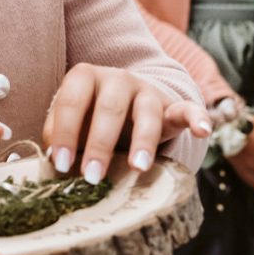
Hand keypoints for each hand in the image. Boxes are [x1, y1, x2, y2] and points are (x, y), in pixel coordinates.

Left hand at [42, 63, 210, 182]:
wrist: (130, 105)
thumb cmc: (91, 119)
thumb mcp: (72, 123)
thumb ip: (58, 136)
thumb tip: (50, 162)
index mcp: (84, 78)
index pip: (71, 101)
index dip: (64, 132)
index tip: (60, 164)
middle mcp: (116, 78)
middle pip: (108, 108)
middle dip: (99, 144)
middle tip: (92, 176)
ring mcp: (146, 90)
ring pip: (145, 111)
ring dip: (142, 140)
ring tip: (137, 167)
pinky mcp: (172, 105)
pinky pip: (187, 109)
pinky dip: (197, 117)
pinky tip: (203, 130)